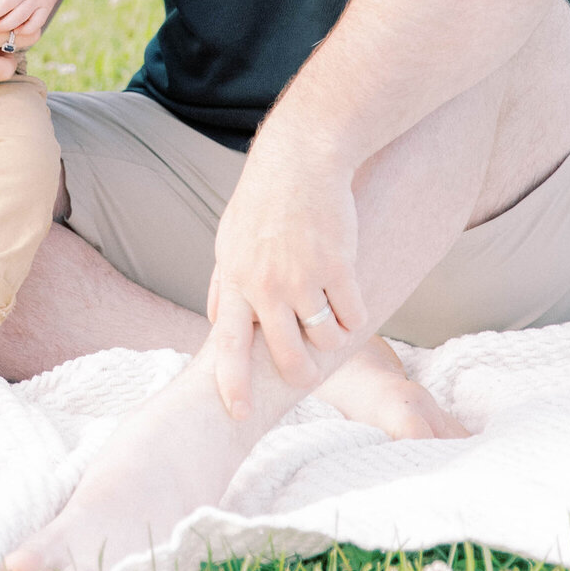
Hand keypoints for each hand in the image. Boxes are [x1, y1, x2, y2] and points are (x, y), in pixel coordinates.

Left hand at [207, 135, 365, 418]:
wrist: (301, 157)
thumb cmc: (264, 199)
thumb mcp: (230, 238)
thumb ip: (225, 283)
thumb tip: (215, 322)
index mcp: (234, 278)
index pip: (227, 345)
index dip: (232, 383)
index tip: (238, 414)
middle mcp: (264, 284)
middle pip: (285, 357)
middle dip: (300, 375)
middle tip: (306, 376)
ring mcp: (302, 276)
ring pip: (324, 342)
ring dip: (331, 337)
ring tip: (329, 311)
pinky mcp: (338, 266)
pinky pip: (353, 318)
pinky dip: (355, 314)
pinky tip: (349, 294)